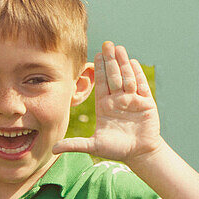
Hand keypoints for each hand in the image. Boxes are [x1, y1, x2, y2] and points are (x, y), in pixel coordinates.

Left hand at [53, 42, 160, 161]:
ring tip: (120, 48)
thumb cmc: (116, 149)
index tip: (96, 55)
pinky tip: (133, 63)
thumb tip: (52, 150)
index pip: (101, 83)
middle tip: (107, 44)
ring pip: (127, 78)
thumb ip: (75, 144)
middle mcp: (118, 100)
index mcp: (105, 106)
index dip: (99, 69)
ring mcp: (132, 100)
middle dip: (111, 61)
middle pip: (114, 76)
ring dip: (123, 63)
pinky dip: (138, 75)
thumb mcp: (93, 146)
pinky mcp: (146, 103)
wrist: (139, 154)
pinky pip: (141, 86)